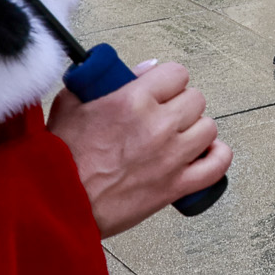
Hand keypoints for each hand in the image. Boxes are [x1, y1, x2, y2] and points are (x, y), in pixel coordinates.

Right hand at [46, 59, 233, 236]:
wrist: (57, 204)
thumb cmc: (60, 159)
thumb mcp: (72, 104)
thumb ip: (103, 81)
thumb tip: (141, 70)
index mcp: (132, 101)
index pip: (177, 73)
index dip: (169, 81)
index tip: (161, 90)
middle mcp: (157, 125)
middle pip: (196, 99)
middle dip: (181, 104)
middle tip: (165, 115)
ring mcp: (171, 156)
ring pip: (209, 128)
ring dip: (196, 130)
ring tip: (178, 136)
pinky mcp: (176, 186)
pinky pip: (217, 165)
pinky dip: (216, 157)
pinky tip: (202, 155)